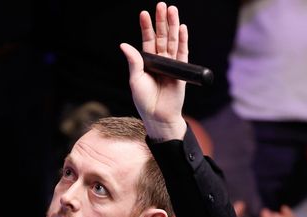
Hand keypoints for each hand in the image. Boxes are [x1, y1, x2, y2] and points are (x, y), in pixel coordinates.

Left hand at [120, 2, 187, 140]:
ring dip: (173, 26)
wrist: (158, 116)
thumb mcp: (135, 80)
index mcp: (147, 62)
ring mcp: (171, 64)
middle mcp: (160, 61)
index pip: (147, 40)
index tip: (144, 13)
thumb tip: (124, 45)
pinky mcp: (181, 70)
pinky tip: (182, 28)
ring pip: (172, 41)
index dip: (146, 27)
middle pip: (161, 37)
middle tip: (161, 5)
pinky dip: (182, 40)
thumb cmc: (145, 101)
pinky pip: (182, 52)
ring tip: (172, 10)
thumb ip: (134, 61)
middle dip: (161, 21)